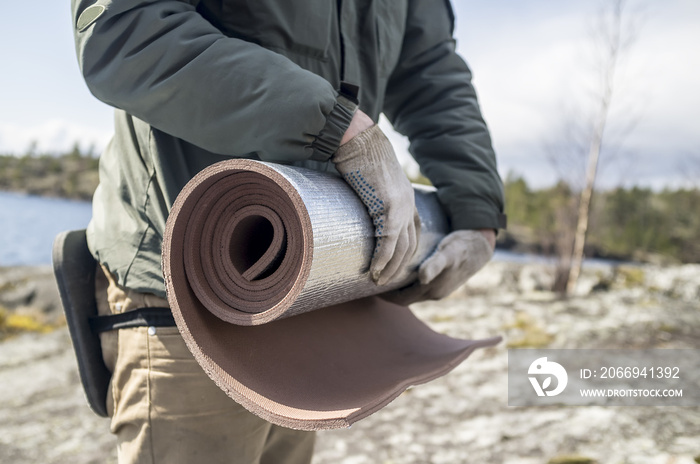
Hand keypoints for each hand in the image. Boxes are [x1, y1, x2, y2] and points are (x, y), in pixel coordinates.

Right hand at [333, 117, 419, 285]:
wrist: (359, 139)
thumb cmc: (357, 157)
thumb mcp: (368, 183)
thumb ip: (366, 200)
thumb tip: (348, 212)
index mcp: (406, 199)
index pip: (412, 234)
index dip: (403, 254)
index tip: (392, 268)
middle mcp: (408, 205)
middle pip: (409, 246)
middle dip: (398, 267)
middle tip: (384, 282)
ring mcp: (401, 207)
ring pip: (401, 247)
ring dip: (390, 268)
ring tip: (377, 281)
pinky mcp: (389, 208)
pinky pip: (389, 241)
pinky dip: (383, 259)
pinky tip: (375, 271)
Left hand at [383, 229, 493, 303]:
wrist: (480, 247)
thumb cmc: (461, 247)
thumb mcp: (447, 253)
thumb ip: (435, 265)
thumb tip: (423, 277)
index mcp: (433, 290)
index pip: (402, 300)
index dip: (386, 296)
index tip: (371, 289)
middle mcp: (434, 294)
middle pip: (405, 299)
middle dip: (389, 293)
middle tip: (372, 282)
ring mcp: (438, 290)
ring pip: (412, 293)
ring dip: (398, 289)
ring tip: (383, 278)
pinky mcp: (441, 283)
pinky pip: (419, 287)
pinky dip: (408, 283)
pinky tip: (402, 272)